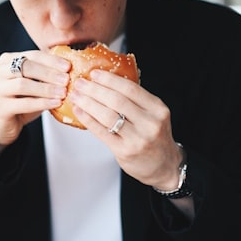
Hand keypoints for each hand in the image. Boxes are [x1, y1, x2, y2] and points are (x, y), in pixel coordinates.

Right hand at [0, 50, 70, 147]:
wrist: (5, 124)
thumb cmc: (23, 100)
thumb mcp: (34, 84)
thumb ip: (46, 74)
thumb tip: (70, 68)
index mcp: (6, 61)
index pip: (31, 55)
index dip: (50, 60)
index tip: (68, 66)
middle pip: (25, 67)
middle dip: (48, 73)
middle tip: (66, 79)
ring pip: (22, 84)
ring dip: (46, 88)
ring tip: (63, 93)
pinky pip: (22, 103)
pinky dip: (41, 103)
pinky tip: (55, 103)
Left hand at [69, 69, 182, 188]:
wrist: (164, 166)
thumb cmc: (154, 136)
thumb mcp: (153, 115)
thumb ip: (135, 101)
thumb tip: (104, 83)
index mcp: (157, 109)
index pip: (131, 89)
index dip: (110, 79)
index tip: (94, 74)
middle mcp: (150, 123)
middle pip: (117, 100)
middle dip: (95, 89)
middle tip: (80, 83)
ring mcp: (138, 138)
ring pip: (108, 115)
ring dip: (88, 103)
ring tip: (76, 96)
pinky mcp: (125, 151)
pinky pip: (102, 131)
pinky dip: (88, 119)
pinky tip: (79, 111)